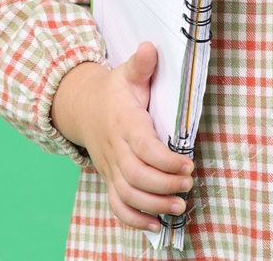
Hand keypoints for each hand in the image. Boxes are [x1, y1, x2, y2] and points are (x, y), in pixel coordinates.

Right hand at [56, 42, 193, 231]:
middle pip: (136, 176)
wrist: (83, 108)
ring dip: (153, 205)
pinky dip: (134, 220)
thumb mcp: (127, 74)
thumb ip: (141, 65)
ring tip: (179, 207)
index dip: (166, 160)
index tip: (188, 163)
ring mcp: (110, 167)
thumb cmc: (114, 92)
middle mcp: (116, 149)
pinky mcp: (109, 179)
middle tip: (188, 184)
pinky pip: (117, 205)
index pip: (144, 147)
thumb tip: (150, 47)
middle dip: (164, 185)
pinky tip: (154, 226)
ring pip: (127, 195)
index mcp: (125, 124)